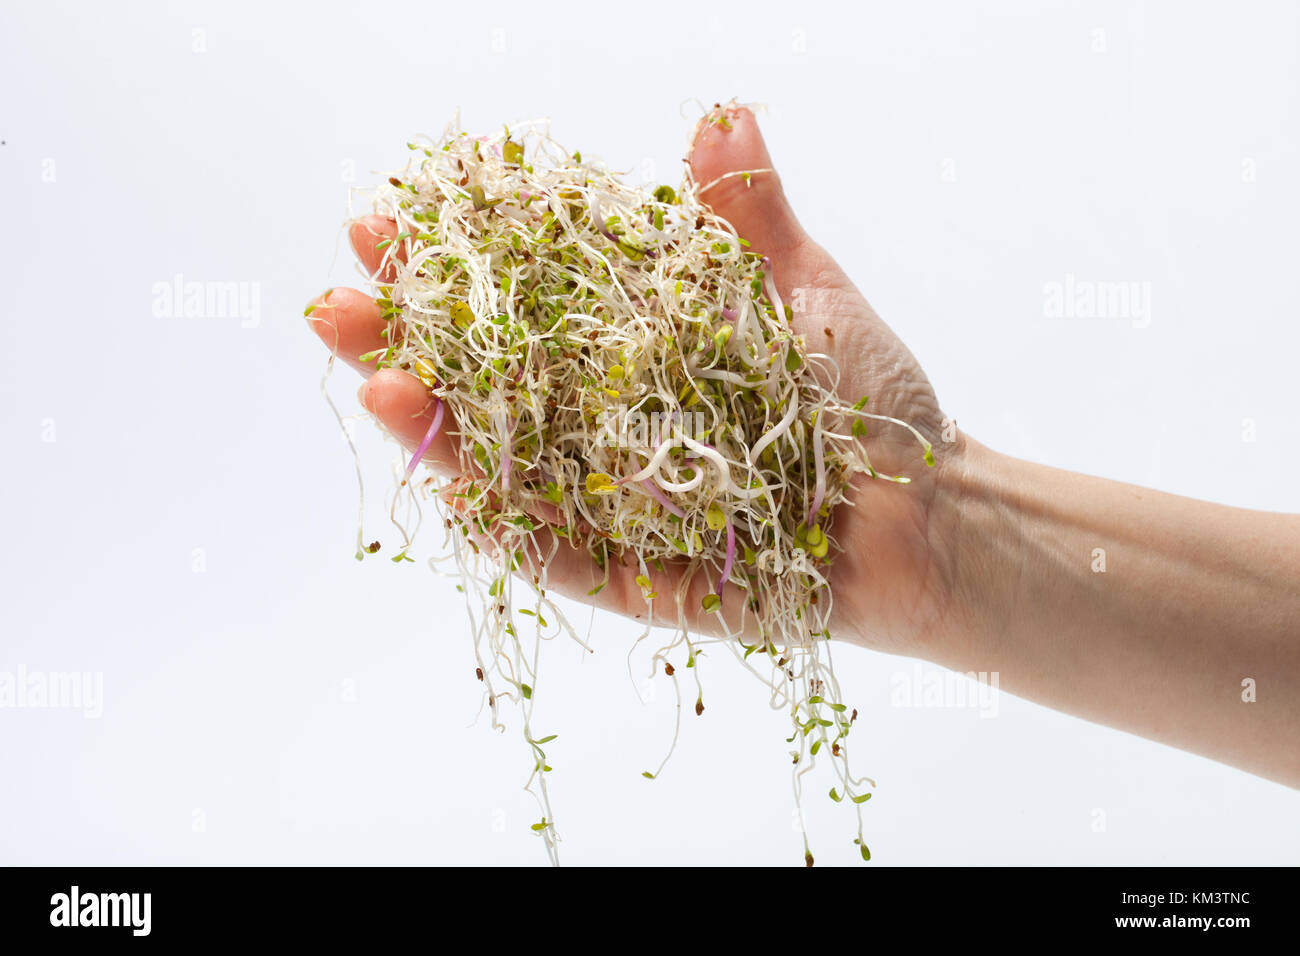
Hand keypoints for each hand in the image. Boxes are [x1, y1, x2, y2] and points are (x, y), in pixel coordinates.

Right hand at [307, 106, 962, 655]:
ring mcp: (612, 504)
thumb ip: (747, 219)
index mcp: (630, 350)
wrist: (930, 514)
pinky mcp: (637, 576)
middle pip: (486, 385)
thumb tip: (721, 112)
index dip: (450, 264)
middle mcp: (604, 425)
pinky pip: (561, 557)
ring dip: (436, 434)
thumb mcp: (804, 295)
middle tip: (339, 298)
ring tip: (380, 382)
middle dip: (408, 341)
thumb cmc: (870, 401)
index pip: (518, 302)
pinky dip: (509, 530)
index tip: (389, 216)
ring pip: (506, 473)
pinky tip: (451, 491)